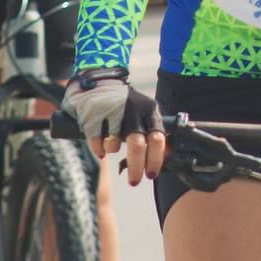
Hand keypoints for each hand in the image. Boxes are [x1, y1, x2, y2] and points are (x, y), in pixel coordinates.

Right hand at [61, 67, 164, 185]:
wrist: (98, 80)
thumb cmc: (126, 104)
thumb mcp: (145, 113)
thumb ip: (153, 131)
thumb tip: (167, 157)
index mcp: (149, 109)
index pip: (158, 138)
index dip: (156, 159)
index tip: (151, 174)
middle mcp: (132, 109)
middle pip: (137, 145)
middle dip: (136, 168)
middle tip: (134, 181)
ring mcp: (111, 110)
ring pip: (114, 146)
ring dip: (112, 149)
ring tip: (111, 142)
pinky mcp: (92, 114)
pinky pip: (97, 143)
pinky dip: (98, 148)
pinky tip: (99, 141)